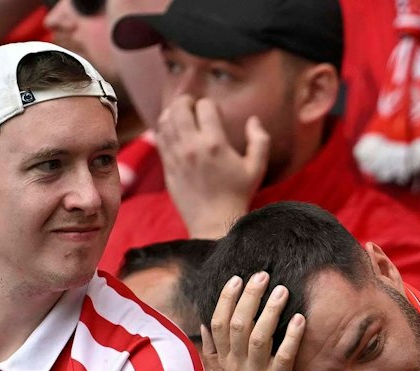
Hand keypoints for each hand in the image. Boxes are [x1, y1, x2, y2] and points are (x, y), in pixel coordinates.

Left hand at [157, 95, 268, 237]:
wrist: (214, 221)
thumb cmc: (238, 194)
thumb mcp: (256, 168)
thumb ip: (259, 140)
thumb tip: (253, 120)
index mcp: (215, 144)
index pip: (205, 106)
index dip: (211, 105)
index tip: (216, 114)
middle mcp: (192, 146)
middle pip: (180, 107)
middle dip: (187, 101)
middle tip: (193, 106)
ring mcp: (176, 155)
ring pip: (166, 120)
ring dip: (174, 112)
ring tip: (182, 115)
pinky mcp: (167, 165)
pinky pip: (160, 137)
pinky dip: (165, 127)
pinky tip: (173, 130)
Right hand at [203, 272, 308, 370]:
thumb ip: (213, 352)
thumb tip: (202, 325)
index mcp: (224, 362)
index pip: (218, 323)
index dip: (226, 299)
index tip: (237, 279)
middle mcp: (236, 367)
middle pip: (237, 325)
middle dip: (249, 297)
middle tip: (263, 276)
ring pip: (258, 337)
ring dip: (270, 311)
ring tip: (282, 291)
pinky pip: (284, 357)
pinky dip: (291, 336)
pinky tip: (300, 319)